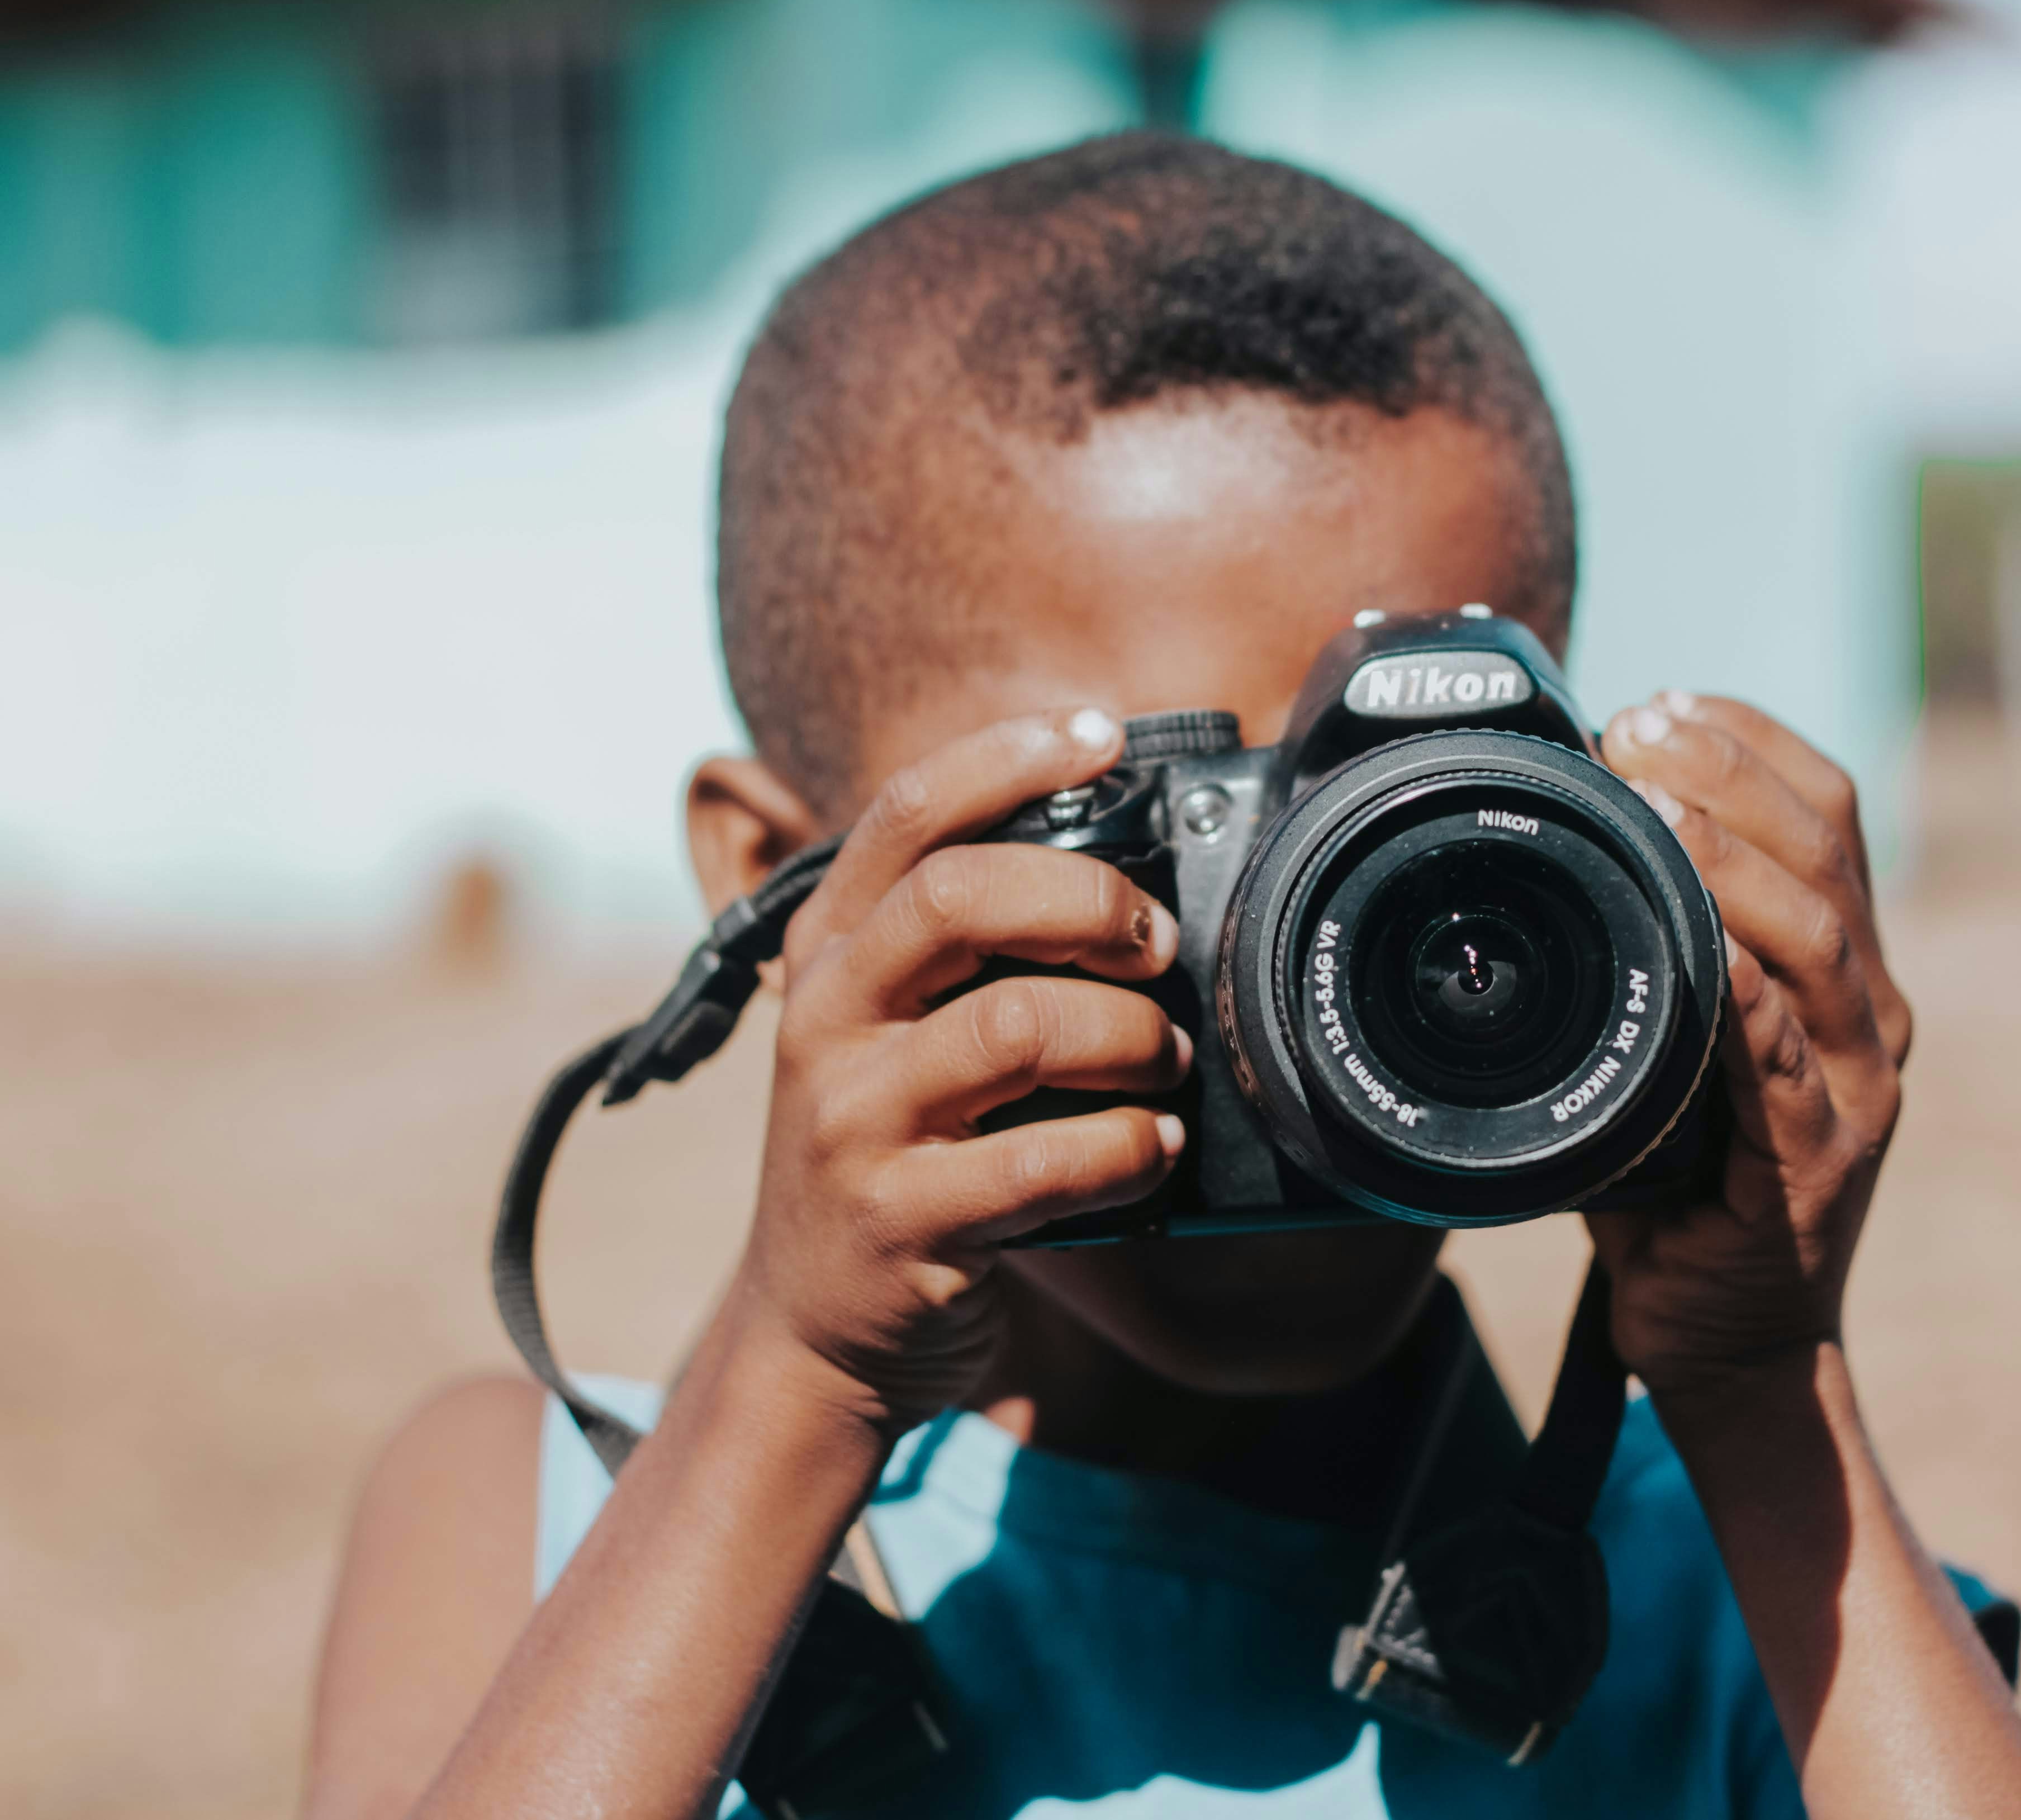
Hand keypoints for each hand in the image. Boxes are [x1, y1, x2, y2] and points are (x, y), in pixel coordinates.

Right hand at [724, 708, 1193, 1435]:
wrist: (813, 1326)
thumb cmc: (895, 1151)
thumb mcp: (893, 1030)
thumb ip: (964, 950)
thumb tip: (1120, 870)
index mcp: (829, 953)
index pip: (909, 814)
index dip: (1007, 756)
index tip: (1099, 733)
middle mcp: (826, 1021)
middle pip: (960, 899)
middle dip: (1090, 901)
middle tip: (1157, 941)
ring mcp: (853, 1123)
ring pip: (1013, 1027)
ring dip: (1127, 1036)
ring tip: (1168, 1058)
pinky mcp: (899, 1220)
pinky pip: (1041, 1162)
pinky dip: (1126, 1149)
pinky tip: (1155, 1148)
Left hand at [1590, 692, 1910, 1393]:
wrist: (1727, 1341)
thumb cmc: (1680, 1190)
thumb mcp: (1666, 1046)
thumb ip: (1648, 959)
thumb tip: (1554, 856)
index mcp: (1843, 971)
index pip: (1828, 813)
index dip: (1753, 741)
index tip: (1663, 699)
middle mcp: (1869, 1014)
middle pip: (1827, 848)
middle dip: (1732, 767)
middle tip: (1638, 724)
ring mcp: (1855, 1086)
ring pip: (1817, 935)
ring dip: (1732, 854)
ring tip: (1652, 798)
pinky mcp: (1819, 1159)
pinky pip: (1785, 1054)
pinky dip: (1742, 988)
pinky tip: (1703, 942)